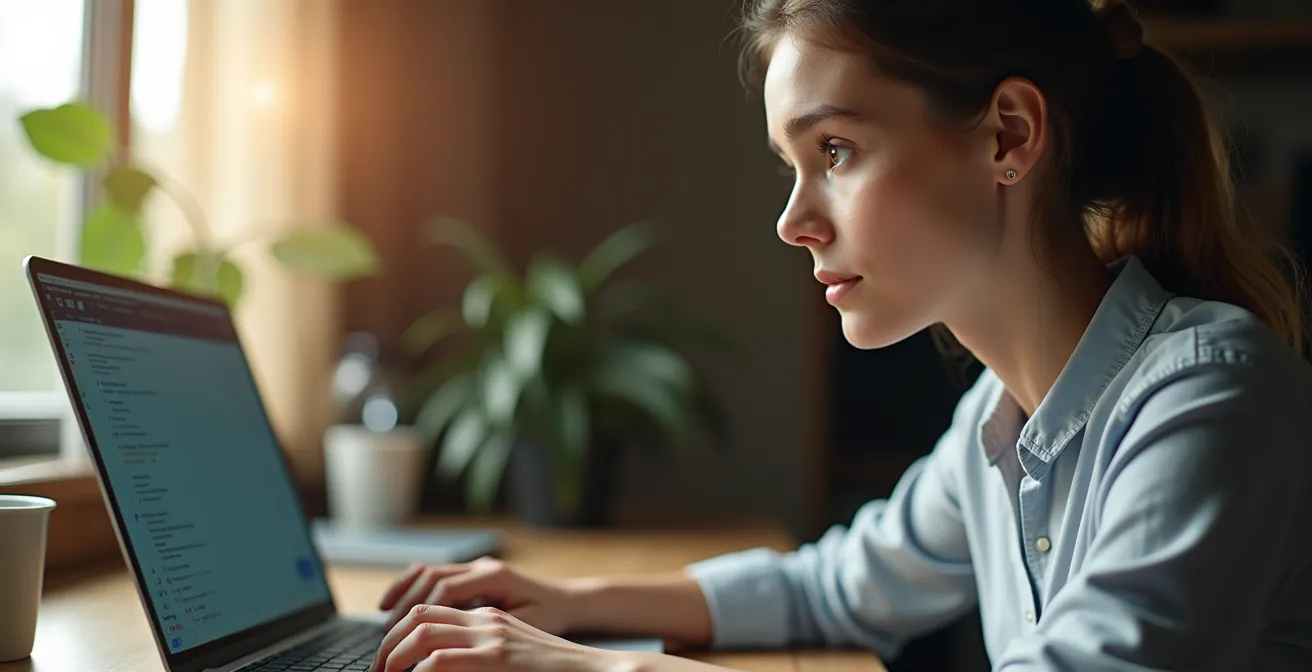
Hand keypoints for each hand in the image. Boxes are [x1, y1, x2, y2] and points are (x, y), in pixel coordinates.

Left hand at [369, 604, 618, 671]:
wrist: (599, 671)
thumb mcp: (512, 657)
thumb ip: (478, 659)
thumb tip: (436, 669)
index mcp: (488, 617)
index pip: (430, 609)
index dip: (398, 630)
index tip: (385, 659)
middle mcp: (486, 618)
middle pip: (419, 614)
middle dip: (387, 643)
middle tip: (377, 671)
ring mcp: (492, 635)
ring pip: (423, 632)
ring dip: (394, 656)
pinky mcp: (497, 657)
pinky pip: (440, 660)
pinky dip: (418, 671)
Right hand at [378, 558, 576, 633]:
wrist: (570, 600)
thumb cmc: (552, 617)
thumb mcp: (526, 628)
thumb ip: (492, 632)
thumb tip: (449, 649)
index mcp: (495, 577)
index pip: (445, 591)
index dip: (419, 617)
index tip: (403, 643)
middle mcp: (482, 567)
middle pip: (430, 579)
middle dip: (404, 608)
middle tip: (385, 638)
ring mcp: (476, 567)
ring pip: (428, 571)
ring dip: (402, 593)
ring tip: (382, 619)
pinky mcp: (472, 574)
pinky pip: (434, 573)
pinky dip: (411, 585)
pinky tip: (395, 604)